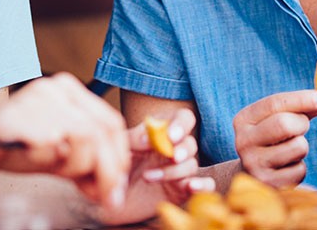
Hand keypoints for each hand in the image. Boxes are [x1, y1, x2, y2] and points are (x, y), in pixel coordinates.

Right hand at [0, 73, 130, 207]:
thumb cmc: (11, 148)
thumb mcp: (56, 152)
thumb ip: (86, 162)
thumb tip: (115, 189)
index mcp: (67, 89)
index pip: (111, 123)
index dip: (118, 159)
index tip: (113, 187)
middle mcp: (53, 88)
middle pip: (101, 133)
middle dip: (106, 171)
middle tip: (100, 196)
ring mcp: (34, 101)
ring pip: (83, 140)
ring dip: (77, 168)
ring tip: (57, 173)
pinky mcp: (15, 121)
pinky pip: (51, 148)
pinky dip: (50, 165)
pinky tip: (35, 163)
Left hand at [95, 108, 214, 225]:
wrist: (111, 196)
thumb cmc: (117, 165)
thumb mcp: (121, 147)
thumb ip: (134, 138)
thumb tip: (150, 138)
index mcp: (163, 132)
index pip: (183, 119)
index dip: (181, 125)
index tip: (171, 136)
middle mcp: (174, 149)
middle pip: (190, 143)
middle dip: (182, 149)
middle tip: (172, 157)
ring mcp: (180, 170)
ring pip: (192, 165)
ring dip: (173, 171)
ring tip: (148, 177)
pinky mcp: (183, 190)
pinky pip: (205, 185)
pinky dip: (203, 185)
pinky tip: (191, 186)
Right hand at [232, 90, 316, 186]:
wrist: (252, 174)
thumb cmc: (271, 140)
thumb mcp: (276, 118)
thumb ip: (298, 107)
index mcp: (243, 120)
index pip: (274, 103)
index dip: (301, 99)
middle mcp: (244, 141)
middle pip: (284, 124)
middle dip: (302, 123)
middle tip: (302, 126)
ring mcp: (254, 164)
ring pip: (297, 147)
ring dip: (302, 146)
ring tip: (290, 149)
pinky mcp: (268, 184)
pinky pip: (300, 170)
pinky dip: (300, 166)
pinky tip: (287, 167)